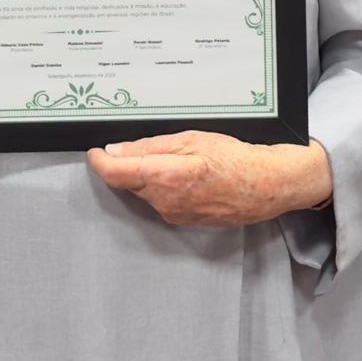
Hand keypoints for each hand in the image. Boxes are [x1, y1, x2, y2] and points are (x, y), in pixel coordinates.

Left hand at [87, 132, 331, 228]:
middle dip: (128, 164)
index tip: (95, 152)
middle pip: (128, 182)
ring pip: (145, 191)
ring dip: (148, 175)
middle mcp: (163, 201)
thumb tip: (117, 150)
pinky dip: (163, 186)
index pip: (115, 173)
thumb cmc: (235, 159)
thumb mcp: (190, 140)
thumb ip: (149, 147)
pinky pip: (161, 200)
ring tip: (178, 158)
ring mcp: (173, 214)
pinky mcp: (182, 220)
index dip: (100, 161)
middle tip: (145, 146)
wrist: (265, 187)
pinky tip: (185, 175)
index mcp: (163, 177)